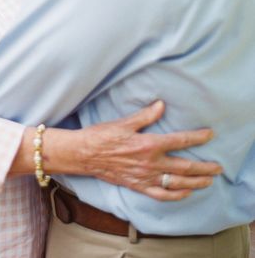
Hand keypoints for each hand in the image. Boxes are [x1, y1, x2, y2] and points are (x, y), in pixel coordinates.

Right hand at [80, 100, 221, 200]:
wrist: (84, 154)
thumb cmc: (102, 135)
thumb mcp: (124, 122)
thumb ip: (145, 115)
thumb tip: (161, 105)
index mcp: (148, 144)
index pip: (179, 141)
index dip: (197, 138)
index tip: (210, 135)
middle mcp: (150, 163)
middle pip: (184, 167)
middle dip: (204, 168)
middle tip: (218, 167)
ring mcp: (145, 177)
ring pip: (177, 184)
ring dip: (195, 183)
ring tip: (208, 181)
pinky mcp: (138, 186)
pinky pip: (161, 195)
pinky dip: (176, 196)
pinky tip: (185, 193)